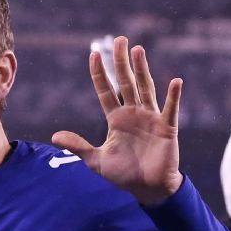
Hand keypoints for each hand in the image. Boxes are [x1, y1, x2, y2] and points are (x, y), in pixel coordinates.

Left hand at [51, 36, 183, 205]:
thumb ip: (78, 146)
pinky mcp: (166, 128)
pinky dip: (173, 96)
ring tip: (138, 50)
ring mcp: (150, 118)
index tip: (93, 54)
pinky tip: (175, 81)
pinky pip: (170, 110)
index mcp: (116, 119)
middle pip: (126, 82)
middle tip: (119, 40)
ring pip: (145, 88)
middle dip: (121, 62)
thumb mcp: (96, 161)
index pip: (106, 91)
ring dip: (142, 70)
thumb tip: (55, 136)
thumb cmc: (124, 175)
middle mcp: (133, 114)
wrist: (147, 190)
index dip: (99, 74)